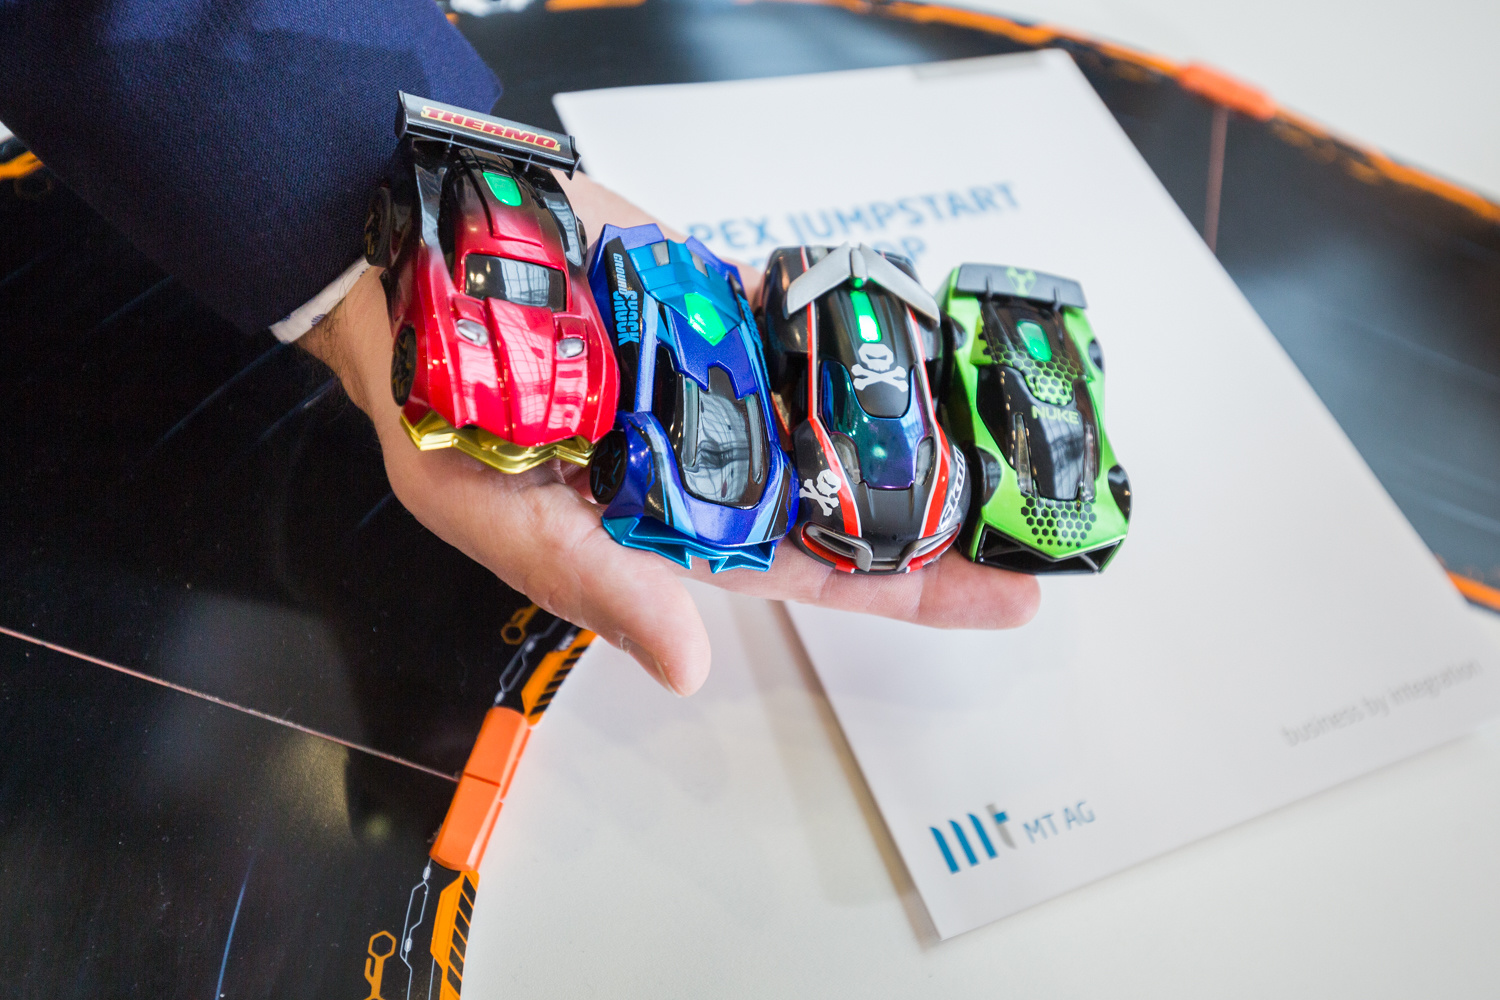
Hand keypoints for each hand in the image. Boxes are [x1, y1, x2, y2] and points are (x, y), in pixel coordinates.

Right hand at [302, 176, 1037, 695]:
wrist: (411, 273)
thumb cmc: (439, 413)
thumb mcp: (495, 514)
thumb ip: (595, 581)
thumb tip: (688, 664)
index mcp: (676, 529)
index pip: (815, 575)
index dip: (909, 591)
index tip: (1008, 599)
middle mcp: (719, 458)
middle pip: (855, 494)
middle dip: (948, 509)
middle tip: (1046, 515)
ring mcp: (729, 376)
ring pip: (845, 407)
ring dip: (924, 419)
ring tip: (1019, 429)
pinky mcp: (724, 303)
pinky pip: (812, 324)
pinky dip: (868, 333)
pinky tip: (937, 342)